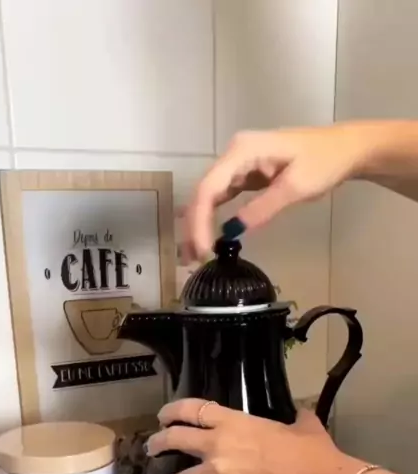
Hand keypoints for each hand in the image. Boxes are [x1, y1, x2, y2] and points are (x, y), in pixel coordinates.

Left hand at [145, 398, 358, 473]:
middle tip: (151, 448)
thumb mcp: (305, 428)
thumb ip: (298, 420)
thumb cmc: (312, 453)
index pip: (195, 410)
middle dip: (159, 443)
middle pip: (178, 440)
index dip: (174, 411)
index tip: (163, 416)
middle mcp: (219, 445)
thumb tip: (303, 415)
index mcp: (234, 422)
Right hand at [182, 123, 370, 260]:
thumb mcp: (296, 187)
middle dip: (195, 226)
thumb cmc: (325, 162)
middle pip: (204, 192)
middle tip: (193, 259)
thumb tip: (233, 231)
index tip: (202, 250)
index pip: (209, 188)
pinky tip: (208, 237)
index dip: (200, 220)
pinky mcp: (246, 174)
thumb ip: (264, 208)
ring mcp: (239, 164)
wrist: (346, 148)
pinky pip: (223, 197)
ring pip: (210, 196)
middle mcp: (234, 154)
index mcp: (242, 151)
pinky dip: (213, 218)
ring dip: (200, 224)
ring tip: (194, 254)